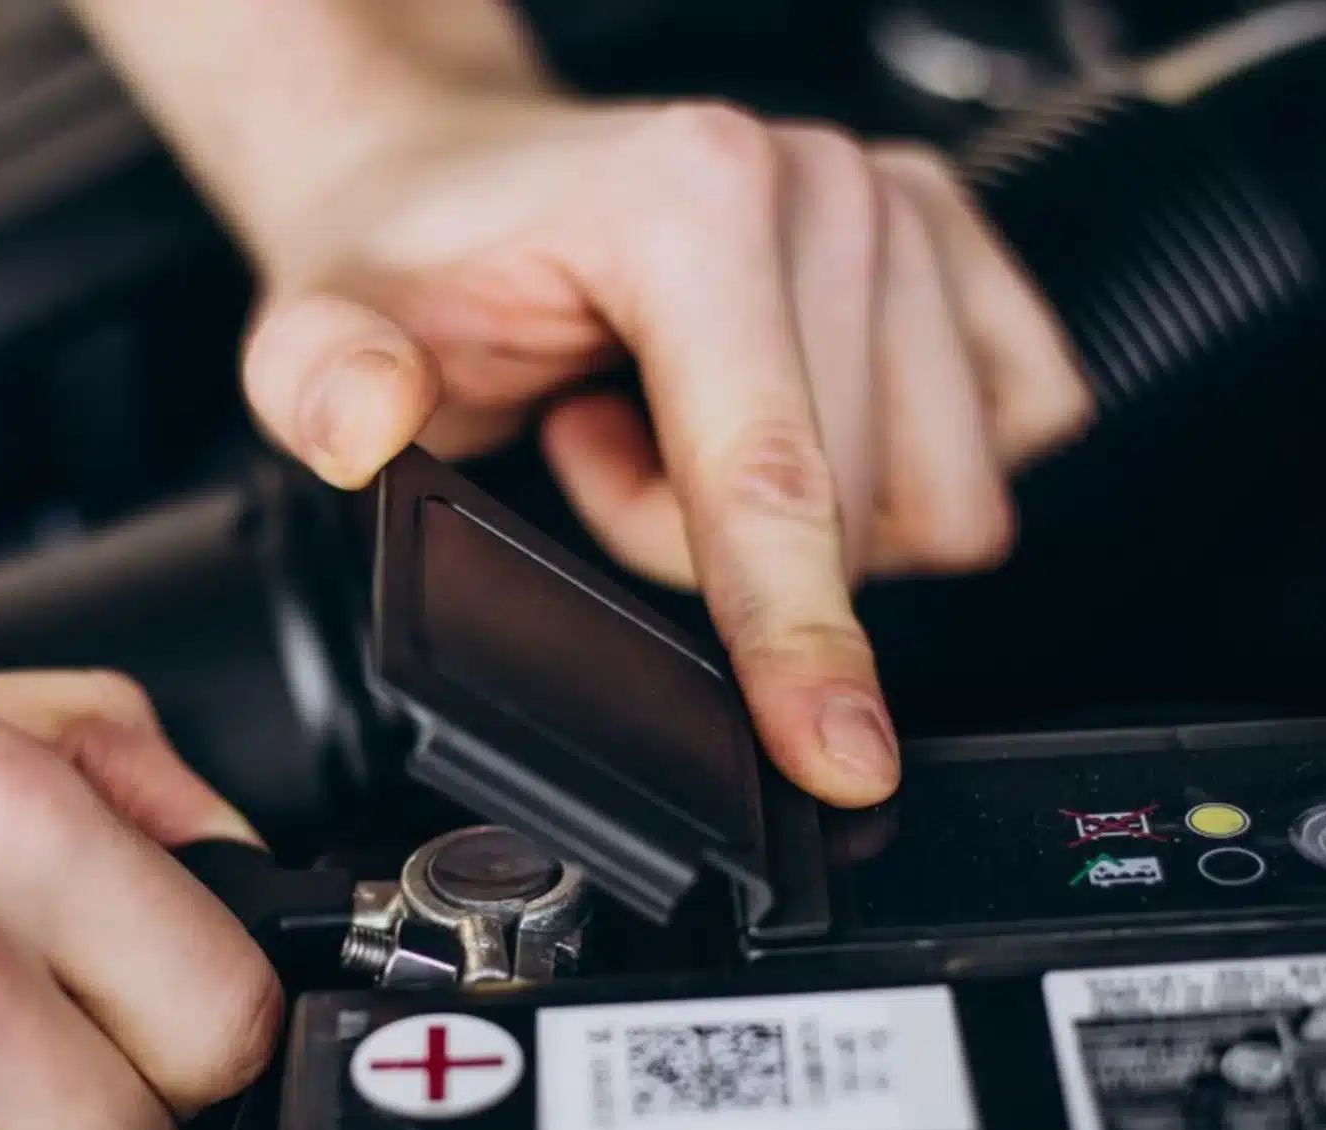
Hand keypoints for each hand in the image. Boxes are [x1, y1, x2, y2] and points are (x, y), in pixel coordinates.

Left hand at [238, 98, 1091, 805]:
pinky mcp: (958, 245)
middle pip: (857, 515)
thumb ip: (324, 381)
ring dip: (799, 518)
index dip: (800, 639)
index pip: (772, 476)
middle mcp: (821, 185)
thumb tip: (367, 420)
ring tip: (667, 430)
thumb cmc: (413, 257)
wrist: (452, 175)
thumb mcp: (319, 326)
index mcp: (691, 199)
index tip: (840, 758)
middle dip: (712, 546)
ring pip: (936, 499)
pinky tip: (766, 418)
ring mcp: (903, 204)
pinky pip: (1007, 441)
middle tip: (596, 452)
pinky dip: (886, 478)